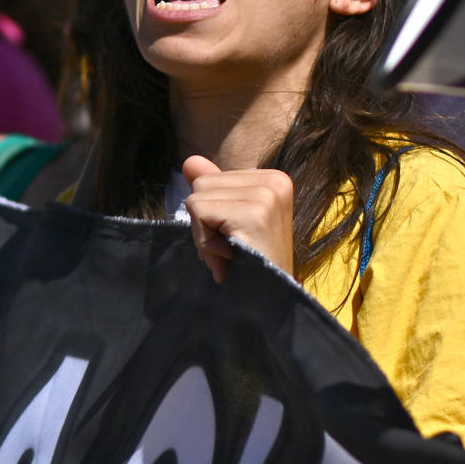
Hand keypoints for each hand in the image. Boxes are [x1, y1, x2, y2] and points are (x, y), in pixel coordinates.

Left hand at [182, 156, 294, 282]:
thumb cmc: (250, 265)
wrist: (272, 302)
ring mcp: (267, 195)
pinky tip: (227, 257)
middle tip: (232, 248)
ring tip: (231, 252)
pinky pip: (199, 212)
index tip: (236, 237)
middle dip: (206, 221)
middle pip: (201, 183)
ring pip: (197, 197)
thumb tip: (189, 161)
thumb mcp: (229, 221)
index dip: (213, 213)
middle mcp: (275, 181)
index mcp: (273, 179)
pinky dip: (203, 241)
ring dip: (204, 233)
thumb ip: (213, 189)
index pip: (210, 178)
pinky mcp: (255, 214)